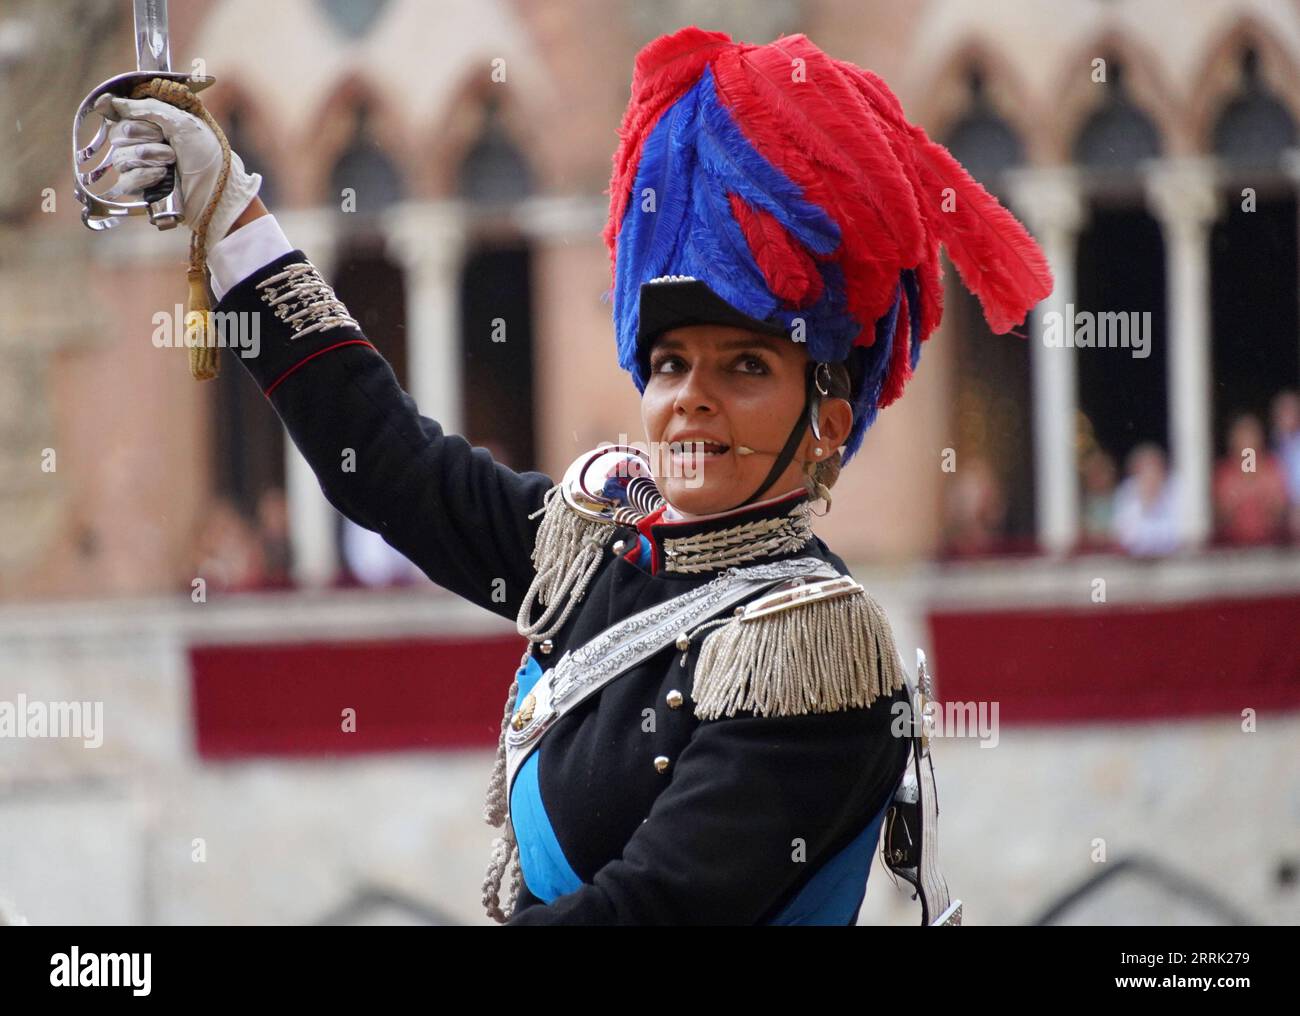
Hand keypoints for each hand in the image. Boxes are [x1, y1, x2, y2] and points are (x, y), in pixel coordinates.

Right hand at [97, 93, 261, 244]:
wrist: (218, 189)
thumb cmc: (206, 155)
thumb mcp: (182, 122)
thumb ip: (148, 108)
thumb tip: (115, 102)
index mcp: (150, 124)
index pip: (119, 114)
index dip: (129, 117)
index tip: (146, 120)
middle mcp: (141, 144)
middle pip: (117, 135)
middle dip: (143, 136)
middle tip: (166, 141)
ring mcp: (139, 168)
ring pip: (120, 158)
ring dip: (148, 156)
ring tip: (171, 160)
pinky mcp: (140, 190)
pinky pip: (125, 181)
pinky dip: (144, 176)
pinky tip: (163, 176)